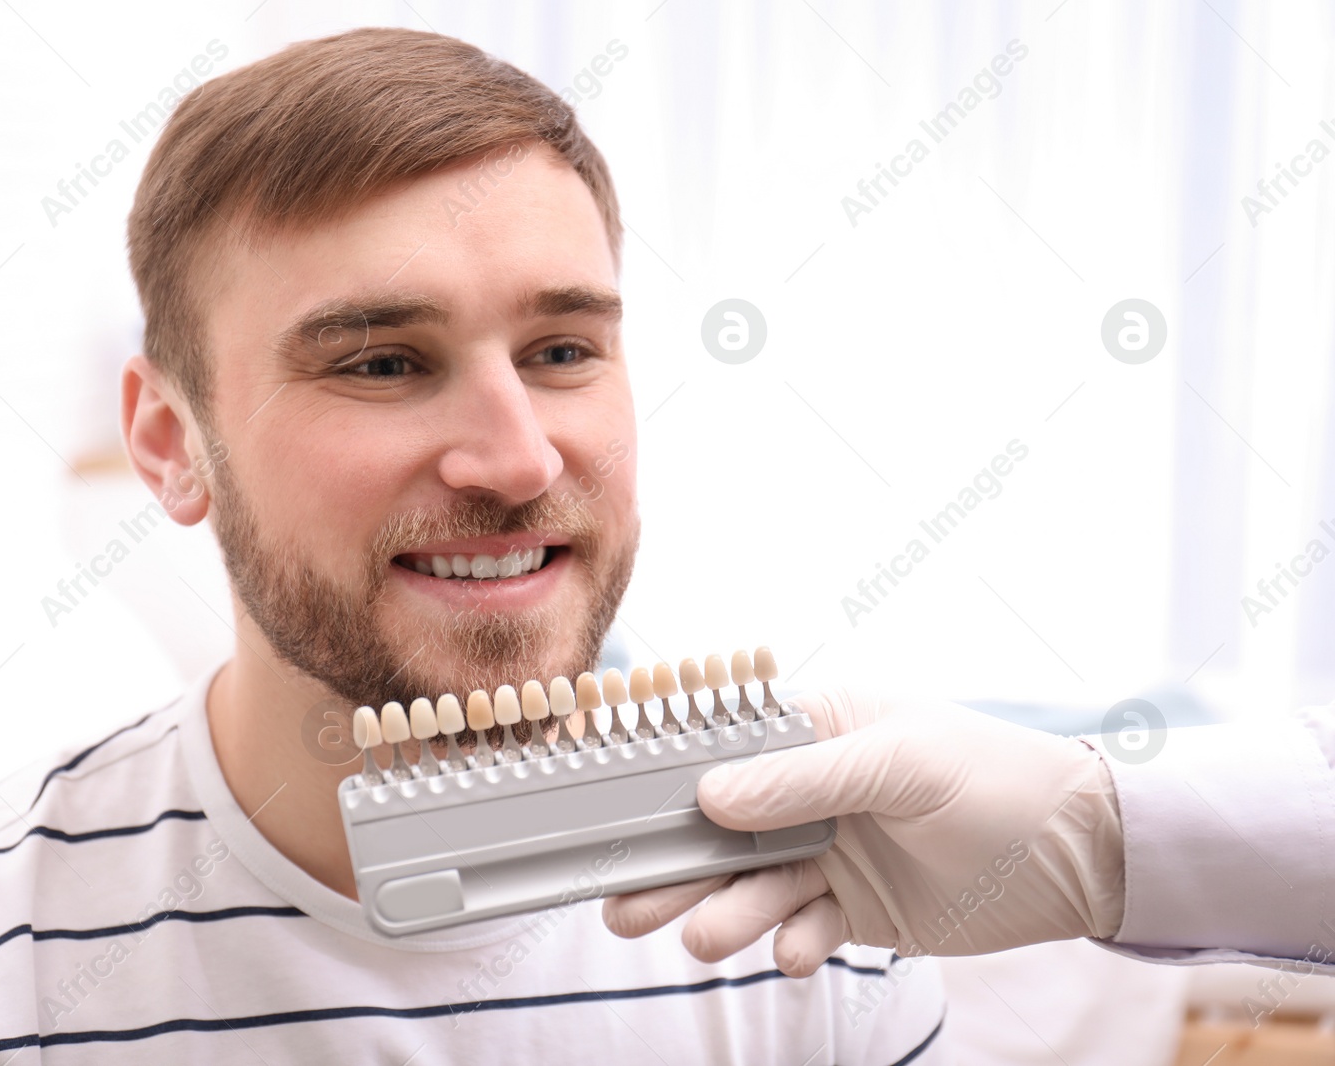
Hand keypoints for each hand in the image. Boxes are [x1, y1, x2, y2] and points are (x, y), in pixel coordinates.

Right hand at [602, 688, 1125, 975]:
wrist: (1077, 857)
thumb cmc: (991, 776)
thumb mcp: (898, 762)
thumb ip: (803, 779)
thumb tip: (710, 797)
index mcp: (811, 730)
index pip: (717, 750)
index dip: (658, 781)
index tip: (604, 812)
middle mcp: (807, 792)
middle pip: (717, 832)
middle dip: (671, 869)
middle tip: (622, 906)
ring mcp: (826, 852)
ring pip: (751, 886)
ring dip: (725, 914)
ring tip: (705, 940)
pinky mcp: (851, 909)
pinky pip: (802, 928)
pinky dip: (793, 943)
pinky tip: (797, 951)